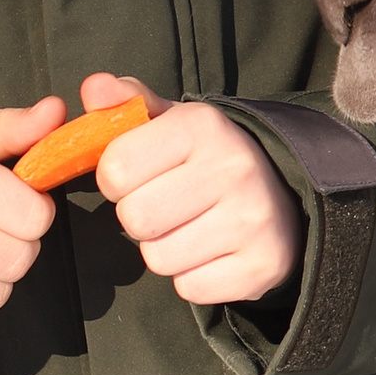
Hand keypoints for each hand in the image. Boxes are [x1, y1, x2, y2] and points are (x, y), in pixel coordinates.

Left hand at [87, 75, 305, 304]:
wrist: (283, 192)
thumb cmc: (207, 157)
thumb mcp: (170, 121)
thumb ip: (126, 103)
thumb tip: (91, 86)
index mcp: (203, 126)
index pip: (115, 170)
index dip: (117, 178)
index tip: (142, 173)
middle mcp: (234, 168)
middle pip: (135, 219)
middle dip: (140, 215)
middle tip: (167, 202)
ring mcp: (253, 220)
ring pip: (159, 258)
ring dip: (164, 248)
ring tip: (191, 226)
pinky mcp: (261, 267)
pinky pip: (189, 288)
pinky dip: (192, 276)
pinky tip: (212, 250)